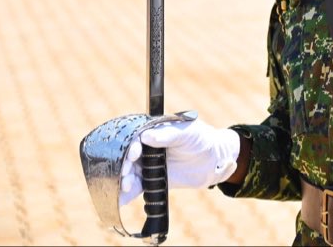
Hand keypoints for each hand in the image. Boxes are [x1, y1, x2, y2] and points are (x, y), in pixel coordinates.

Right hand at [119, 118, 239, 205]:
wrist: (213, 159)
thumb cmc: (201, 138)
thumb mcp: (187, 132)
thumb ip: (168, 134)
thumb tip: (146, 137)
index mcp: (153, 132)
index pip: (135, 137)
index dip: (131, 146)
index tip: (133, 155)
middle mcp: (147, 148)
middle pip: (128, 156)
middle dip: (124, 165)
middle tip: (125, 174)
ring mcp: (148, 164)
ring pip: (129, 172)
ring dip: (123, 180)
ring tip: (124, 187)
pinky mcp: (152, 180)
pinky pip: (136, 187)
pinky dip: (127, 194)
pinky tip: (120, 200)